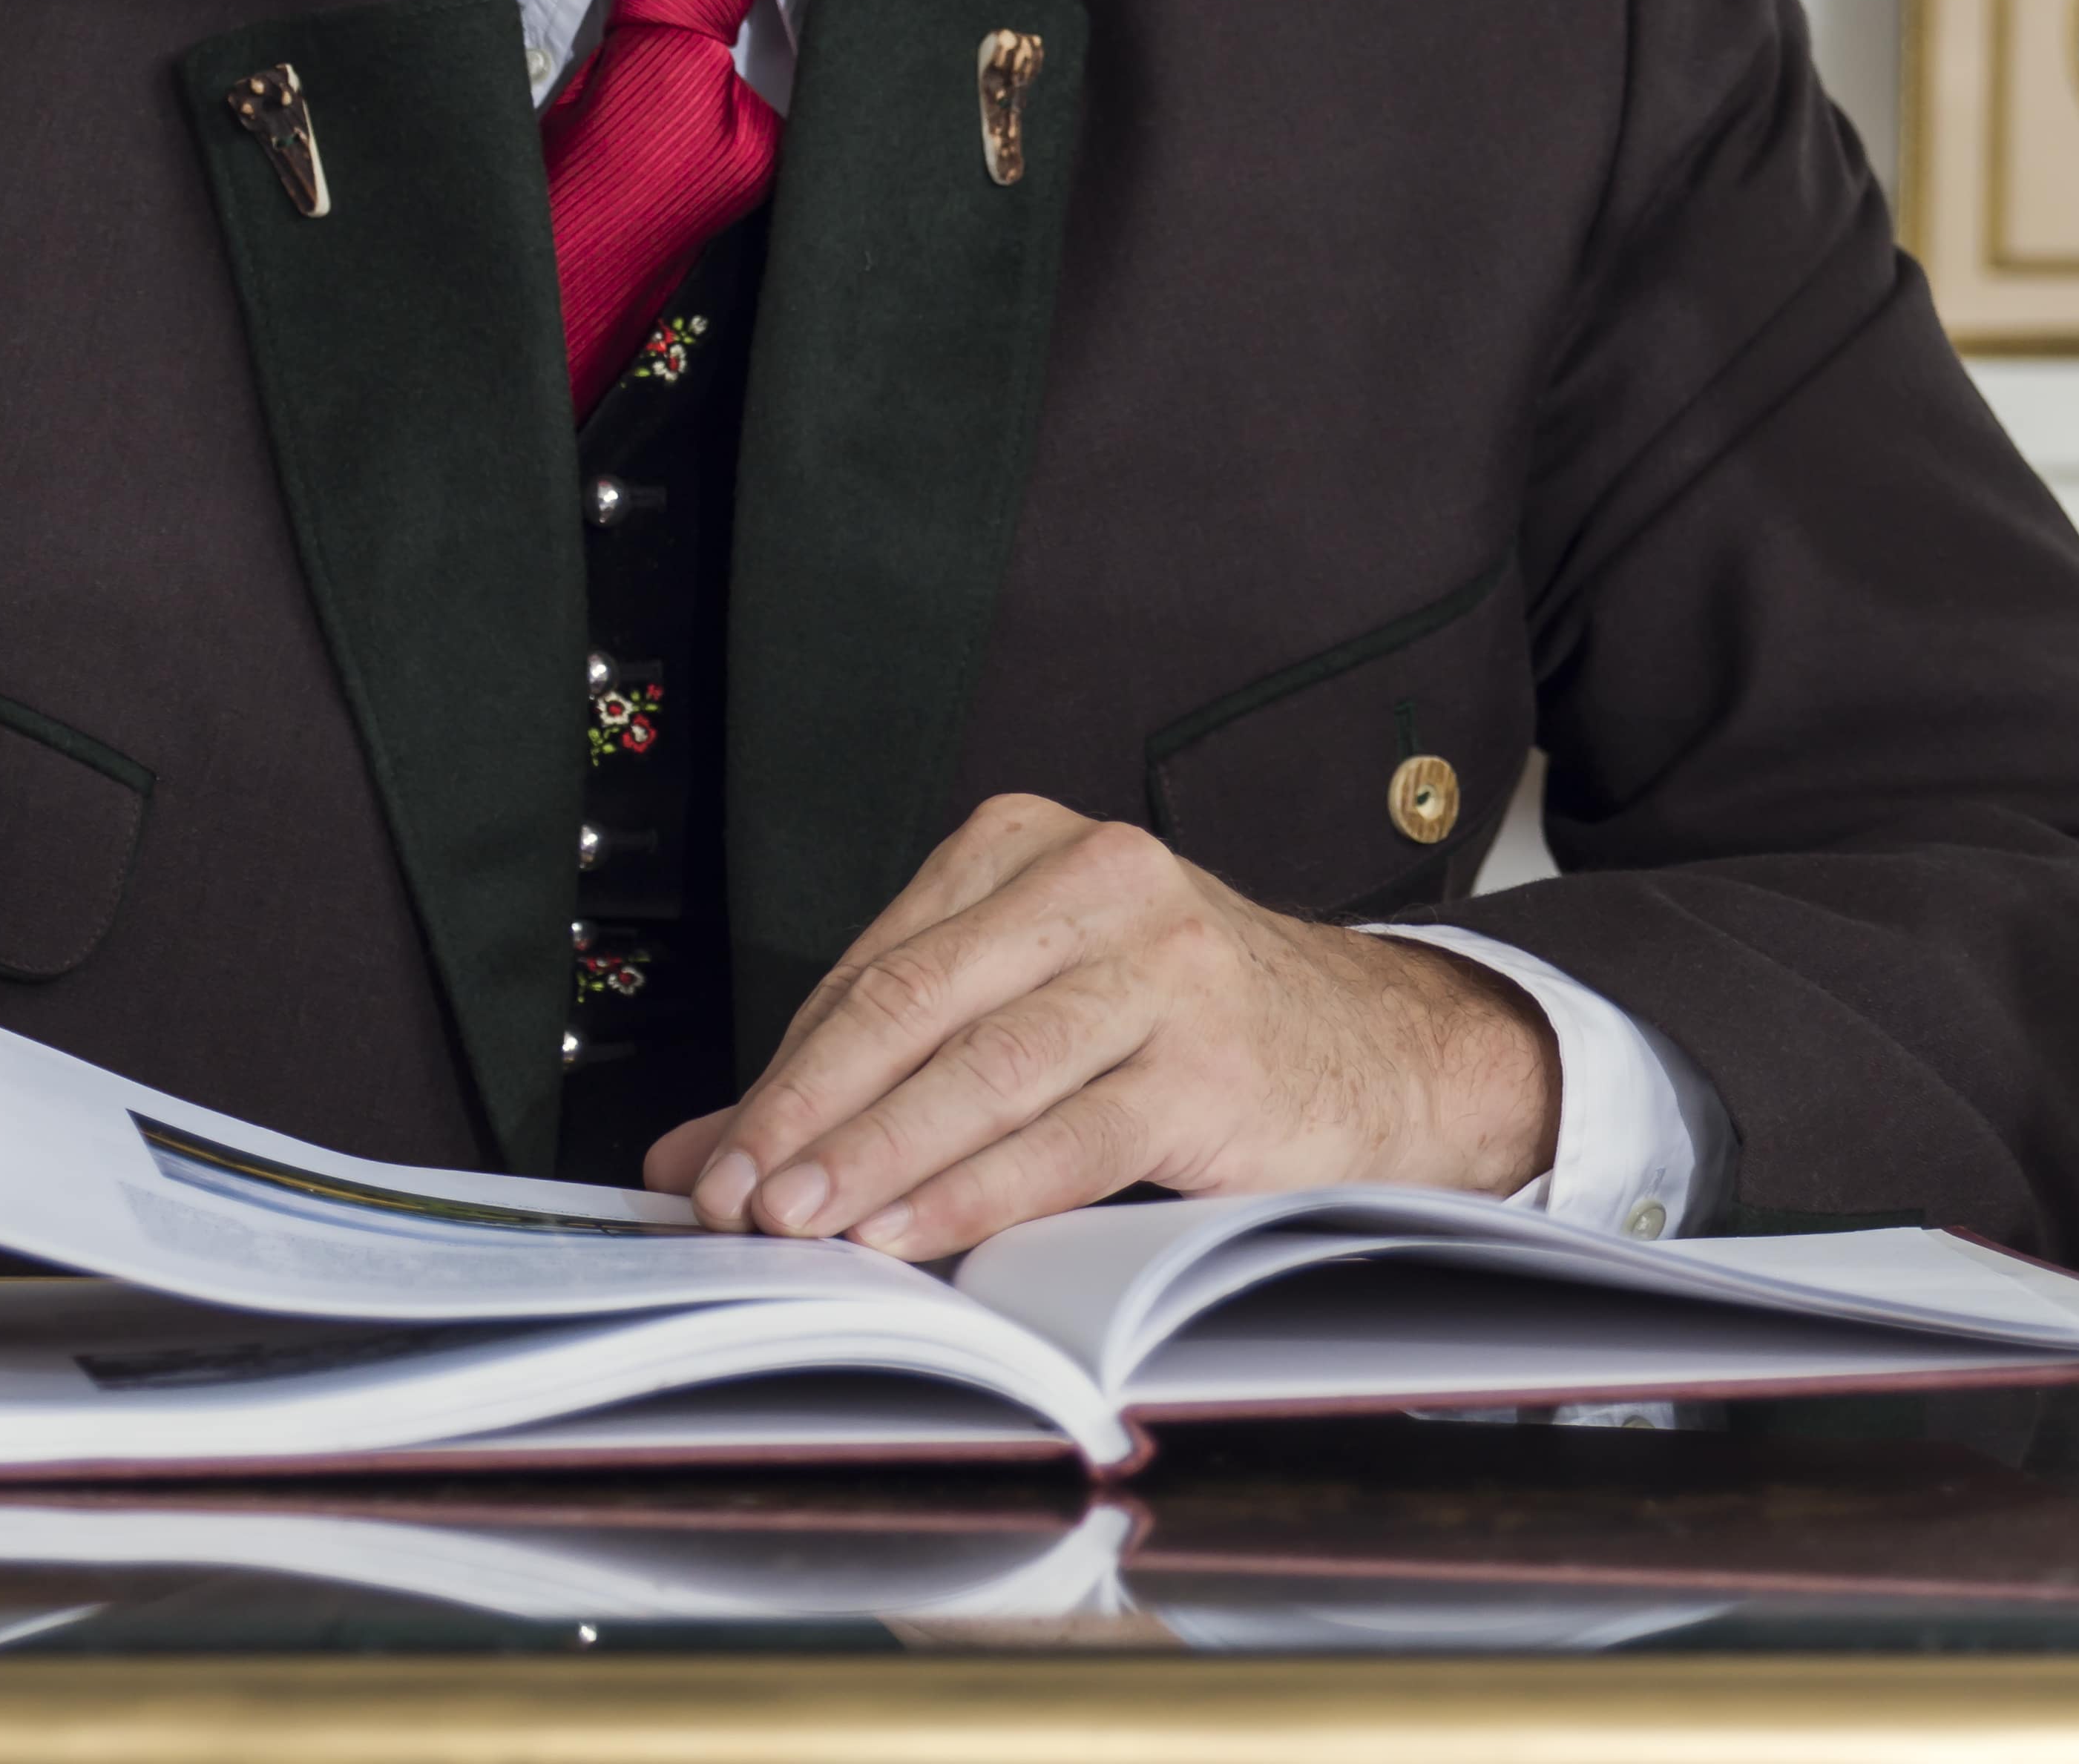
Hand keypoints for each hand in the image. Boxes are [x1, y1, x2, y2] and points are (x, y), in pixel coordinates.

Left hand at [642, 794, 1556, 1261]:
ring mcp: (1162, 967)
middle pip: (912, 1003)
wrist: (1380, 1050)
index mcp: (1030, 846)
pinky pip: (1066, 1136)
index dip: (784, 1070)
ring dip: (874, 1155)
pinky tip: (912, 1232)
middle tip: (733, 1193)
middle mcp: (1097, 881)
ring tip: (800, 1221)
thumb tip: (698, 1149)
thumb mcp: (1028, 1010)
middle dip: (806, 1110)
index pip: (874, 965)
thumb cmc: (1184, 1026)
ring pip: (982, 1067)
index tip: (714, 1156)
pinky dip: (976, 1191)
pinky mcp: (1207, 1062)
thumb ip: (874, 1067)